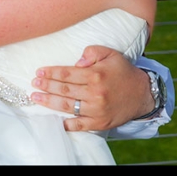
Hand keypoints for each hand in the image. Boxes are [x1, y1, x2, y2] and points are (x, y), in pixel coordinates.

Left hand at [30, 45, 152, 131]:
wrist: (143, 94)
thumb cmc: (123, 71)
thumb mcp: (110, 54)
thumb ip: (92, 52)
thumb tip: (77, 62)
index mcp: (96, 75)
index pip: (67, 74)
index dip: (51, 73)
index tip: (39, 72)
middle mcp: (95, 93)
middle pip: (64, 90)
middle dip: (46, 86)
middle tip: (34, 83)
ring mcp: (97, 110)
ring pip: (67, 106)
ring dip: (49, 102)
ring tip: (36, 98)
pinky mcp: (100, 123)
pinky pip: (80, 125)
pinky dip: (67, 124)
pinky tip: (55, 120)